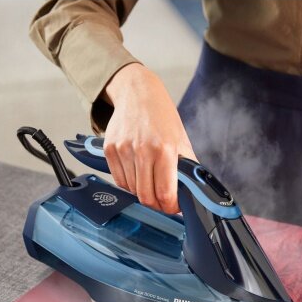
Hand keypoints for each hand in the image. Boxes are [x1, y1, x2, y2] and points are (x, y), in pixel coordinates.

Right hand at [102, 63, 196, 213]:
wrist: (138, 93)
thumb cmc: (162, 117)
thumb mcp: (181, 140)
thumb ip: (187, 168)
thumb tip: (191, 193)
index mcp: (164, 149)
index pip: (164, 193)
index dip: (170, 207)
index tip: (174, 207)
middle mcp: (142, 150)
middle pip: (146, 197)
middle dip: (156, 204)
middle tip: (163, 201)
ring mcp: (123, 150)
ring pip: (131, 190)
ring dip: (142, 192)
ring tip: (150, 181)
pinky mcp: (110, 150)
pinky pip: (119, 180)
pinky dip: (129, 183)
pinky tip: (137, 173)